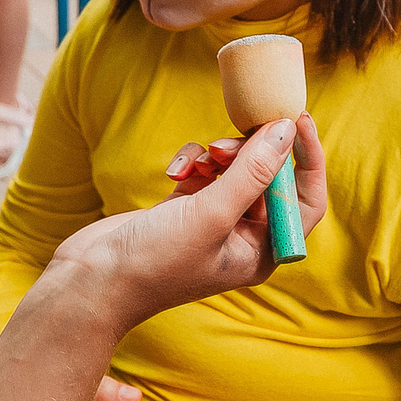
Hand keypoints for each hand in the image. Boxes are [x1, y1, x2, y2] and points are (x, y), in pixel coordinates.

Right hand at [44, 115, 325, 332]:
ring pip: (235, 169)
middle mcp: (242, 237)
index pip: (304, 202)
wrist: (92, 281)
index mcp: (261, 252)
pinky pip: (203, 171)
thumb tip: (286, 129)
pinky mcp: (183, 207)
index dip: (308, 161)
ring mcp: (212, 221)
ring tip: (201, 159)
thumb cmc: (155, 262)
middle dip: (252, 155)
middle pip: (269, 179)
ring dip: (219, 156)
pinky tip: (174, 171)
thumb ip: (252, 171)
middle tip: (226, 147)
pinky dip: (192, 162)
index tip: (299, 119)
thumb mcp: (211, 214)